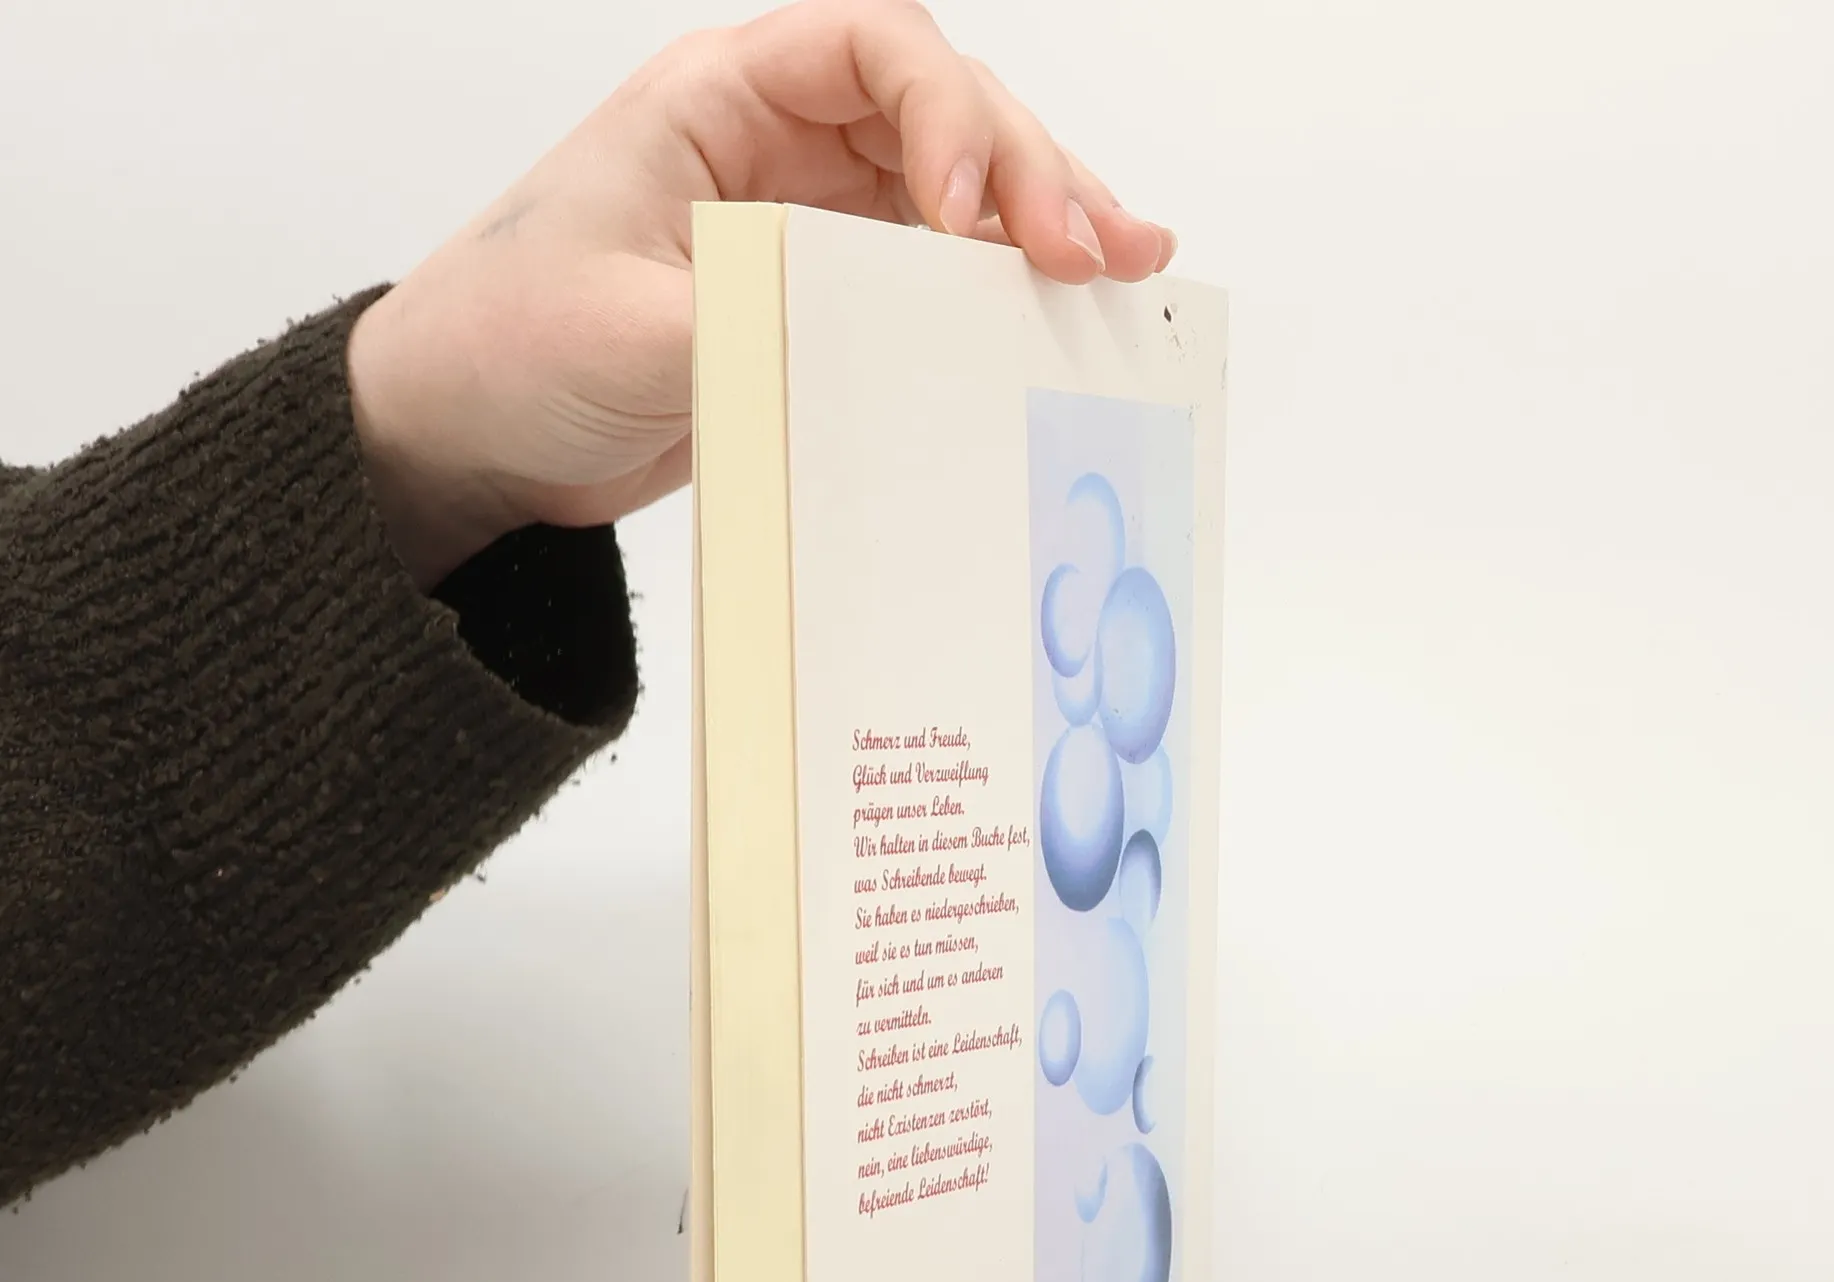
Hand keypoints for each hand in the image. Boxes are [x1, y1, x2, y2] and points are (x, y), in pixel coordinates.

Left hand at [346, 0, 1176, 587]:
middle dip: (1030, 174)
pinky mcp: (824, 305)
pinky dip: (1002, 298)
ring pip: (959, 195)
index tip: (970, 218)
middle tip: (1094, 256)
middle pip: (944, 117)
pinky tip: (1067, 316)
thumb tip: (883, 341)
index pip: (874, 52)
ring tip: (1130, 272)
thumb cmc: (502, 349)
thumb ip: (751, 324)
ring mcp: (810, 225)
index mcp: (718, 102)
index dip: (949, 118)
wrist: (465, 438)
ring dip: (1044, 227)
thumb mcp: (622, 334)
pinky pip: (934, 283)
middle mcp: (778, 146)